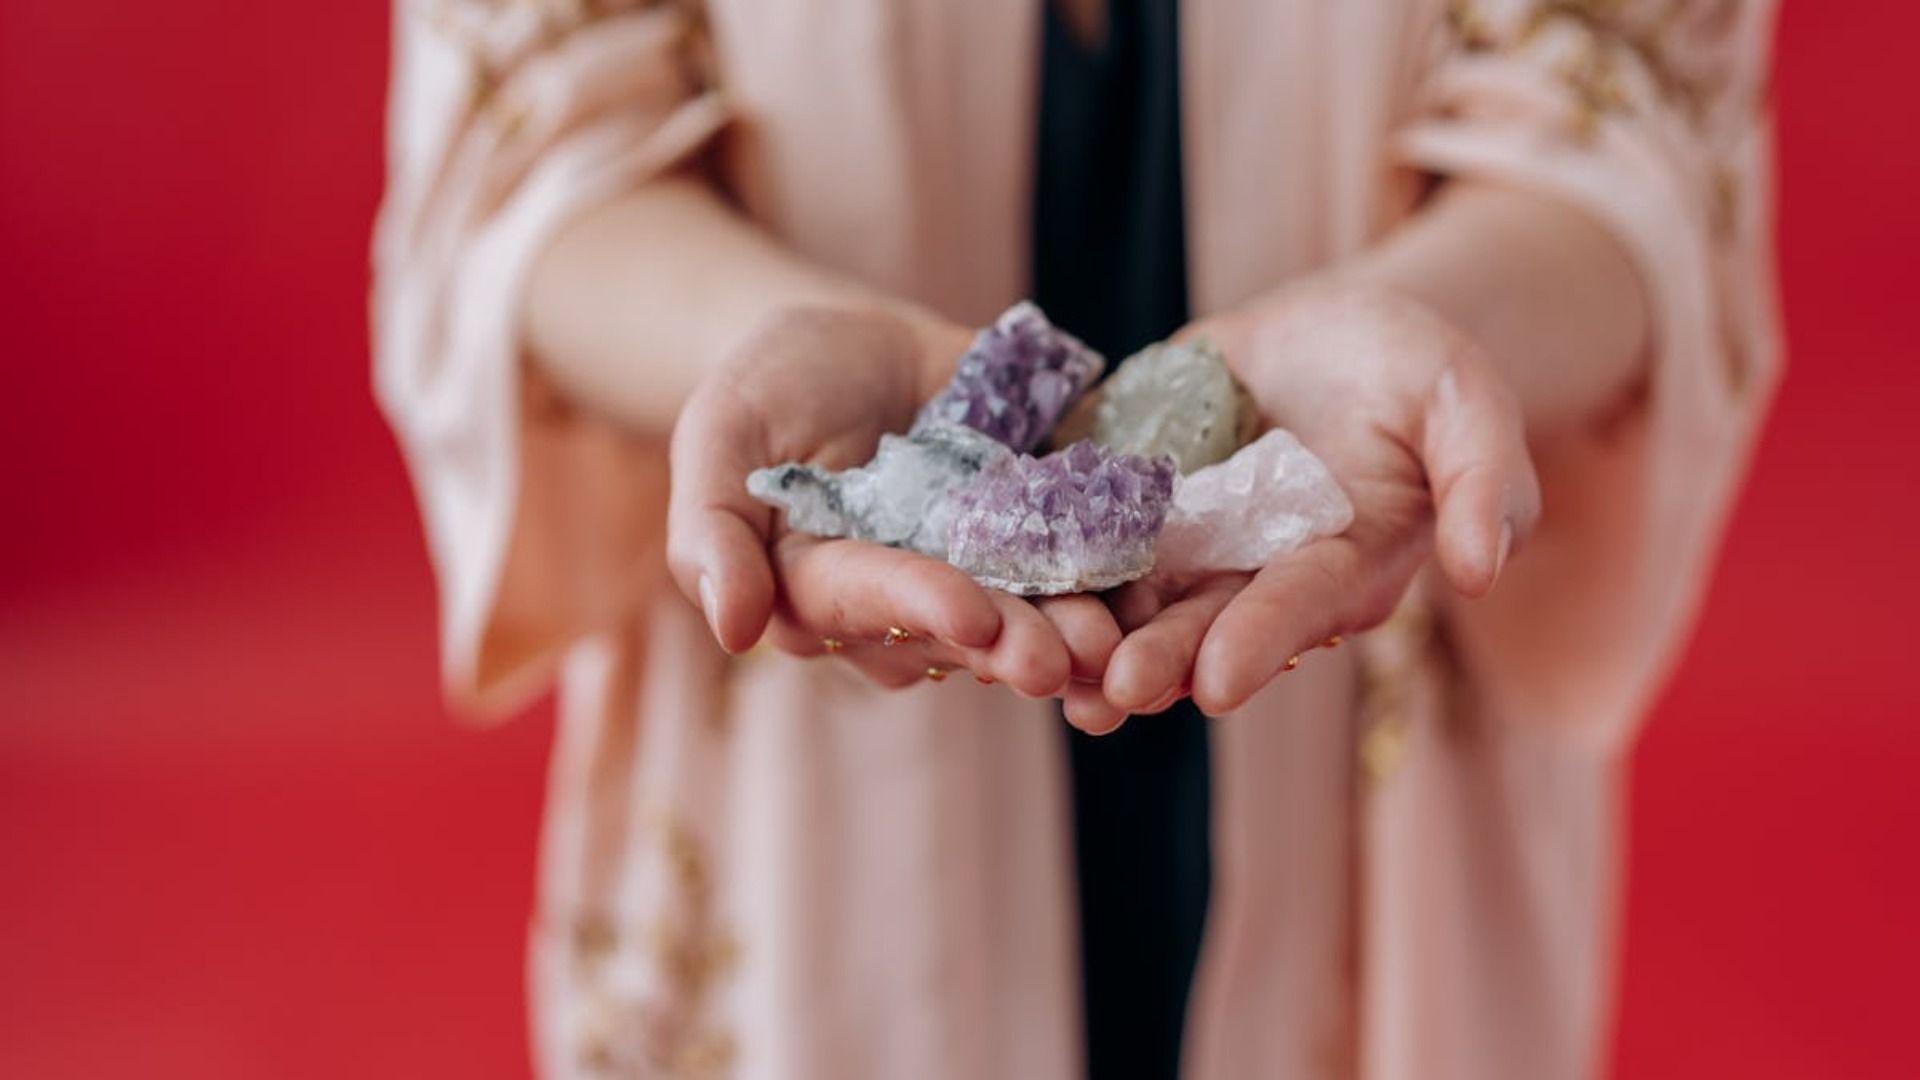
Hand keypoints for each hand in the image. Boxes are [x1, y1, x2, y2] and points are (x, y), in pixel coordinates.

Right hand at [667, 306, 1119, 696]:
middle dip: (1017, 643)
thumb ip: (712, 529)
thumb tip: (732, 629)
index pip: (867, 601)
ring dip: (1074, 636)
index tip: (975, 617)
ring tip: (1120, 644)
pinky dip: (1117, 586)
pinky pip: (1077, 572)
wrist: (855, 343)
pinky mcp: (1032, 548)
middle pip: (958, 631)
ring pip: (1025, 619)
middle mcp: (899, 606)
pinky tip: (1158, 595)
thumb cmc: (770, 383)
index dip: (921, 605)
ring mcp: (972, 581)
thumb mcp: (723, 429)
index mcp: (816, 588)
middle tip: (1073, 656)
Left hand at [1077, 284, 1541, 729]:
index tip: (1218, 682)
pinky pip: (1081, 532)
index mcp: (1339, 565)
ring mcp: (1187, 543)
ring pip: (1132, 601)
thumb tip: (1481, 572)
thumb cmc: (1415, 369)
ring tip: (1040, 673)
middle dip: (1158, 659)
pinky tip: (992, 581)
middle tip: (1110, 695)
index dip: (1260, 642)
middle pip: (1203, 623)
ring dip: (1089, 640)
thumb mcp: (1463, 401)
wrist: (1333, 332)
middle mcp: (1255, 573)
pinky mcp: (1130, 501)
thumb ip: (1484, 481)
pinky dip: (1041, 560)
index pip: (1299, 606)